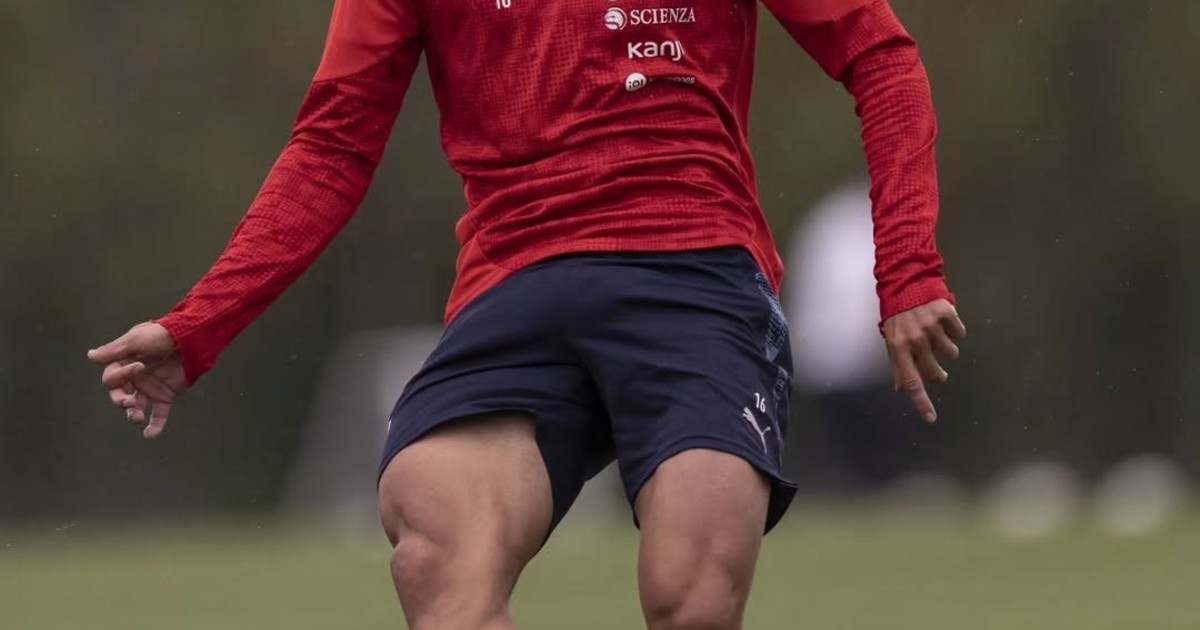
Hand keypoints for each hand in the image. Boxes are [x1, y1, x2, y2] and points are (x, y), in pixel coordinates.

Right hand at [87, 322, 185, 438]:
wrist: (192, 339)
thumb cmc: (161, 335)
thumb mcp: (136, 339)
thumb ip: (114, 350)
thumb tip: (90, 356)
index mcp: (124, 364)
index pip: (112, 377)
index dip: (121, 375)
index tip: (140, 366)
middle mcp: (135, 378)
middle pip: (118, 395)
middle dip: (120, 401)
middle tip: (129, 403)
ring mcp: (150, 389)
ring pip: (135, 407)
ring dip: (133, 414)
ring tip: (136, 418)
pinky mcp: (166, 396)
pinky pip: (158, 414)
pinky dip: (155, 425)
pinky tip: (150, 434)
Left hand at [882, 299, 965, 423]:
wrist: (906, 280)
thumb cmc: (897, 313)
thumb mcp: (891, 338)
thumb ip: (898, 363)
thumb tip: (901, 388)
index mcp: (898, 347)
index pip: (910, 381)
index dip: (920, 402)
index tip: (931, 418)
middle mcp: (915, 339)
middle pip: (935, 372)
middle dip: (938, 373)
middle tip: (936, 364)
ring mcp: (931, 326)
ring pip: (951, 353)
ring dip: (947, 348)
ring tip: (937, 335)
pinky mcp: (946, 313)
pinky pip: (960, 333)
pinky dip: (956, 331)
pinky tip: (946, 323)